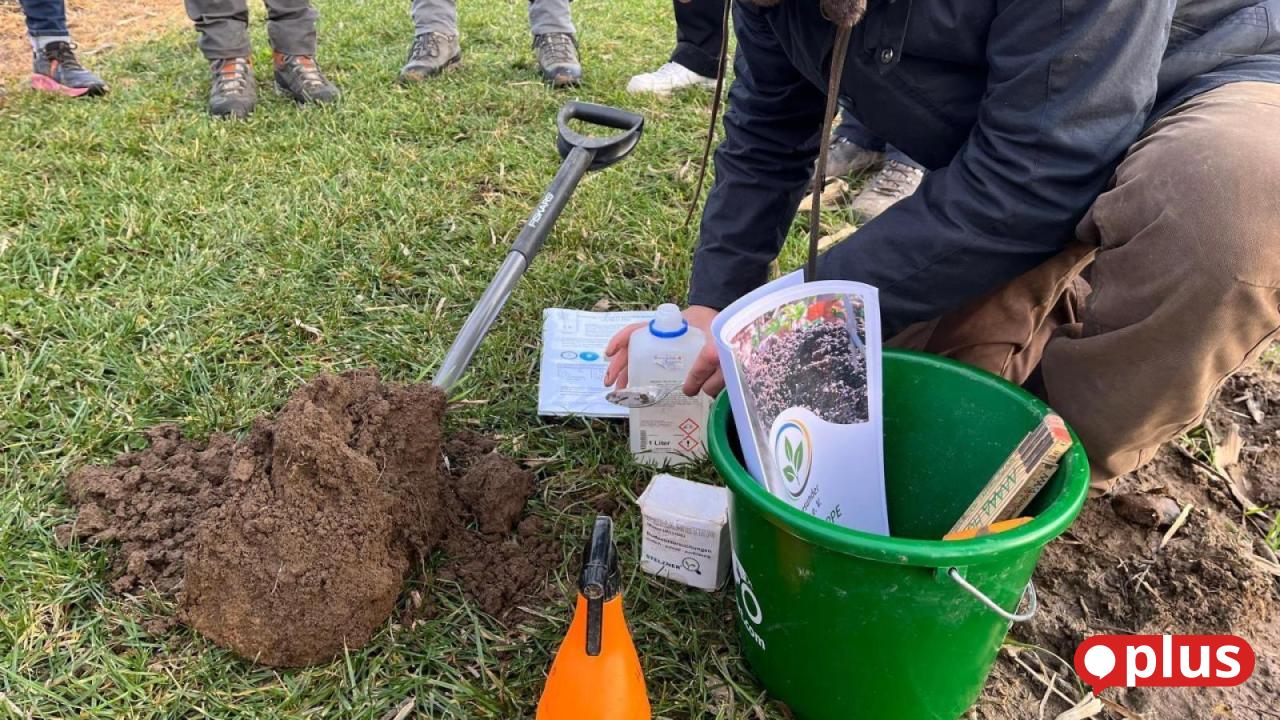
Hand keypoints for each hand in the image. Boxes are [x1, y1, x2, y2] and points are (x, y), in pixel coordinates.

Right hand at [603, 305, 722, 397]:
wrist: (722, 324)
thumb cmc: (712, 325)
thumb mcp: (711, 338)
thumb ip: (707, 360)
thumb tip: (691, 389)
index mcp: (665, 328)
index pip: (637, 330)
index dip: (621, 340)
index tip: (609, 352)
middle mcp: (658, 337)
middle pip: (632, 349)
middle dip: (619, 366)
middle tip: (611, 384)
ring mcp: (662, 348)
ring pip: (638, 360)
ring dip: (626, 374)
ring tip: (620, 392)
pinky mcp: (670, 360)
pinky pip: (651, 368)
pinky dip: (641, 378)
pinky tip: (638, 390)